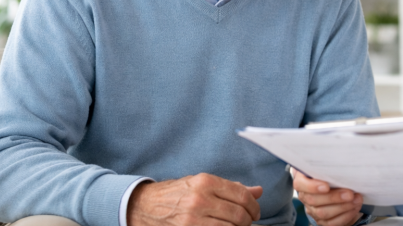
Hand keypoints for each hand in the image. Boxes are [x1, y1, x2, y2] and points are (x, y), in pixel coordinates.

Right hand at [128, 173, 262, 225]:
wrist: (144, 206)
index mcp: (206, 182)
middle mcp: (200, 198)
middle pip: (238, 214)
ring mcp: (192, 218)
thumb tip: (258, 191)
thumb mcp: (202, 184)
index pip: (241, 195)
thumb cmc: (177, 194)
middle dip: (248, 221)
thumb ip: (231, 188)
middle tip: (247, 223)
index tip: (255, 213)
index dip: (254, 206)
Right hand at [293, 169, 362, 225]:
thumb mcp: (326, 165)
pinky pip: (332, 223)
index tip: (326, 186)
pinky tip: (354, 208)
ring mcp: (313, 210)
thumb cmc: (329, 172)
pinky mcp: (322, 221)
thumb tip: (340, 156)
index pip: (300, 184)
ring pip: (323, 213)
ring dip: (343, 207)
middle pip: (314, 200)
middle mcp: (305, 196)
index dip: (312, 186)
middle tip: (350, 193)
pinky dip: (345, 215)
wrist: (333, 185)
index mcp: (302, 180)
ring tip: (356, 199)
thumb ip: (328, 163)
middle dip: (334, 197)